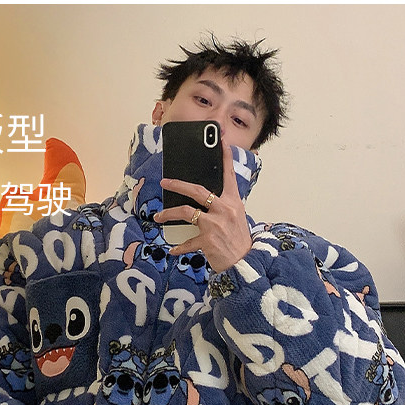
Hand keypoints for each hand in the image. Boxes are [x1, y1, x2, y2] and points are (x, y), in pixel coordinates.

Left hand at [156, 137, 252, 272]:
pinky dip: (179, 247)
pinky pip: (187, 242)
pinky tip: (172, 250)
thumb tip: (203, 200)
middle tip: (164, 182)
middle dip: (178, 184)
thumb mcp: (236, 218)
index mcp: (233, 202)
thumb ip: (223, 206)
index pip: (229, 175)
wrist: (245, 264)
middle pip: (197, 190)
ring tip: (159, 217)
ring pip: (186, 212)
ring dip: (169, 214)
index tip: (221, 140)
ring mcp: (215, 225)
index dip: (225, 156)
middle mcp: (224, 210)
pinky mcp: (208, 241)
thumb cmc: (238, 240)